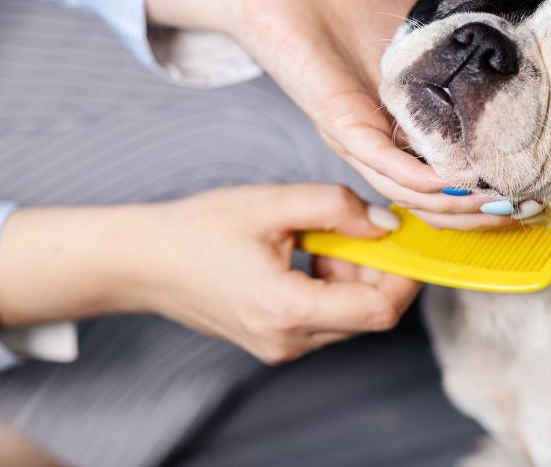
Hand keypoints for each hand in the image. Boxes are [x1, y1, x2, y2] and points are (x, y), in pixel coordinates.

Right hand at [0, 185, 419, 363]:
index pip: (378, 311)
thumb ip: (335, 207)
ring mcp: (282, 347)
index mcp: (287, 310)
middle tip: (358, 227)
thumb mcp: (271, 204)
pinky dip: (334, 286)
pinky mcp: (277, 342)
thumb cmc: (199, 230)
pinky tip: (309, 254)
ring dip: (355, 277)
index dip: (404, 275)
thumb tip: (387, 223)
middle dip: (378, 269)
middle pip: (369, 316)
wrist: (144, 263)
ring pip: (350, 318)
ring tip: (322, 238)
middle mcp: (289, 341)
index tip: (405, 238)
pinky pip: (327, 319)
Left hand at [147, 0, 516, 229]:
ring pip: (409, 193)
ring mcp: (361, 138)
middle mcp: (384, 143)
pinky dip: (417, 179)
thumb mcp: (425, 31)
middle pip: (432, 201)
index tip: (536, 191)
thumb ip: (461, 51)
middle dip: (480, 213)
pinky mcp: (340, 122)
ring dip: (456, 205)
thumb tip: (518, 56)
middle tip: (527, 208)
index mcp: (405, 128)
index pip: (448, 180)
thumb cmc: (355, 1)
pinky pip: (381, 162)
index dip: (488, 194)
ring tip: (498, 203)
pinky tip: (451, 181)